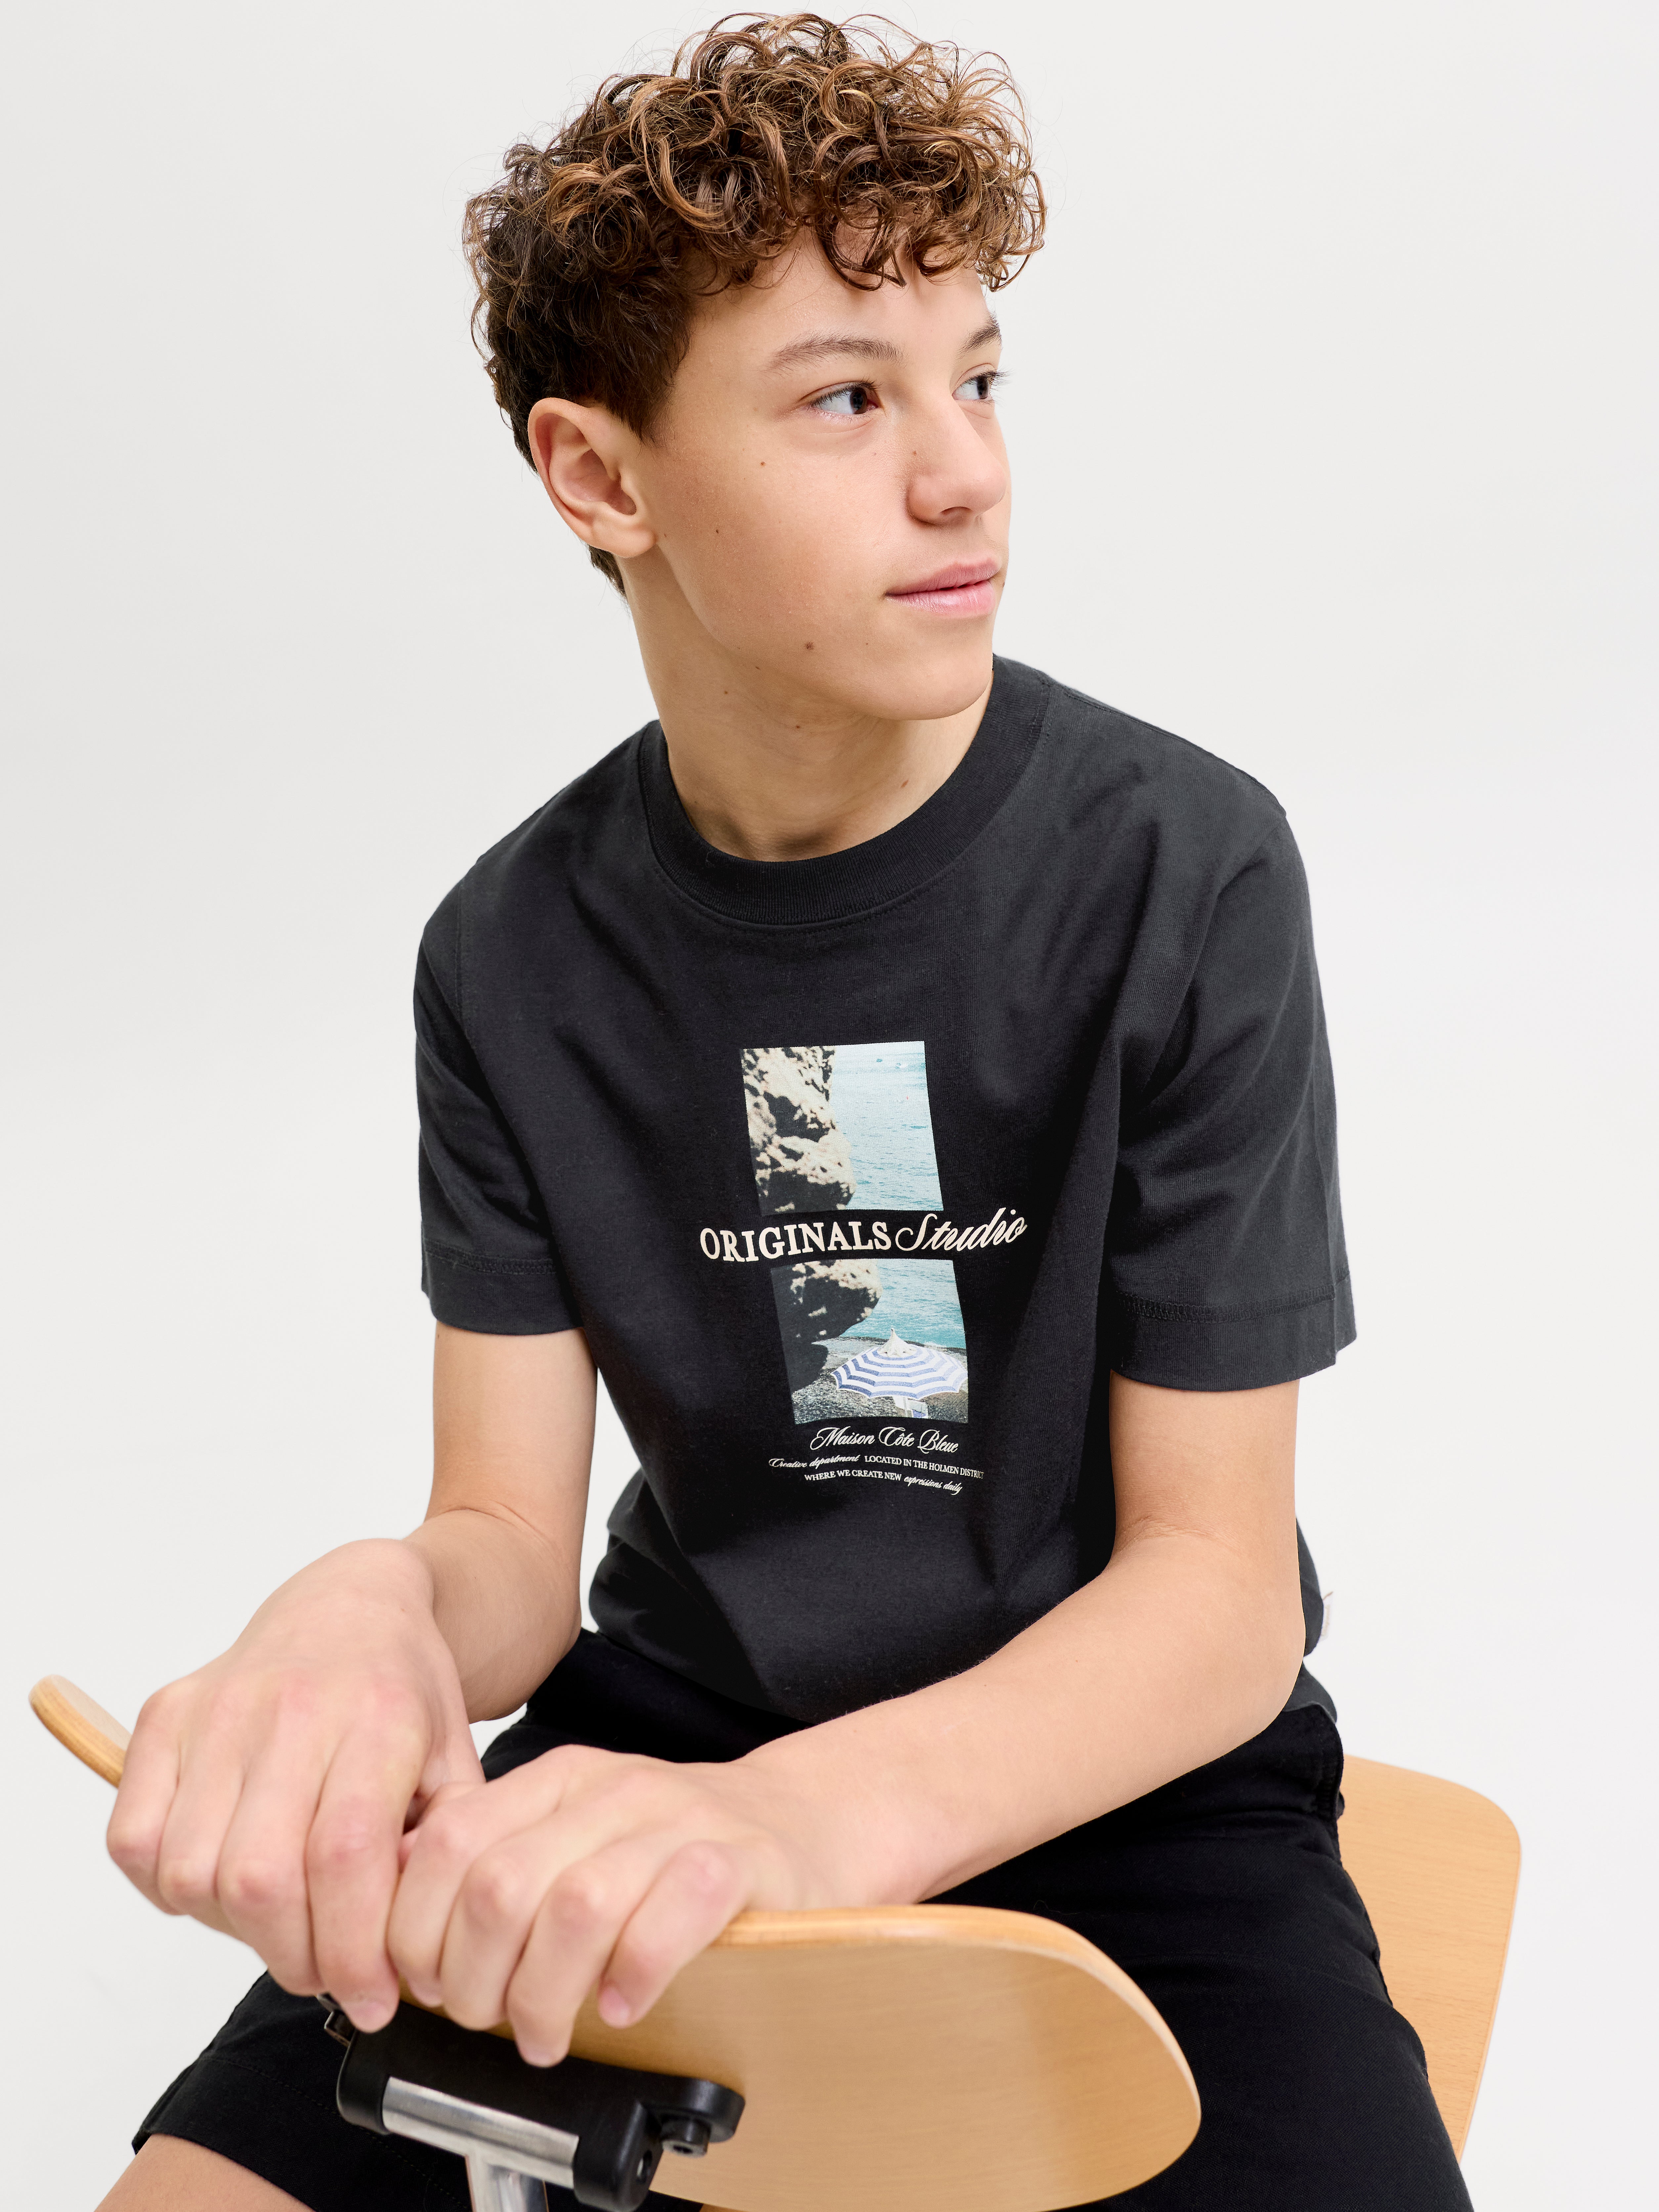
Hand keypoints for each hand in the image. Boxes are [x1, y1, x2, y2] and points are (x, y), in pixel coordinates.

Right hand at [106, 1540, 482, 2030]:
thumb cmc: (405, 1691)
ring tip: (280, 1918)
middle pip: (262, 1879)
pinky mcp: (164, 1716)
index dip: (355, 1949)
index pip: (346, 1858)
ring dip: (233, 1929)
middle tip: (326, 1969)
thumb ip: (445, 1851)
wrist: (353, 1602)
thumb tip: (412, 1948)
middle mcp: (291, 1710)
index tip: (374, 1996)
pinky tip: (220, 1877)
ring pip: (192, 1872)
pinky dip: (168, 1885)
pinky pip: (133, 1839)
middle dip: (295, 1955)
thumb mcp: (457, 1761)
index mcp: (378, 1718)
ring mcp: (217, 1711)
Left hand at [387, 1746, 845, 2063]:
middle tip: (487, 2019)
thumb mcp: (574, 1833)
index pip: (449, 1840)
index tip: (426, 1981)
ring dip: (544, 1992)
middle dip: (474, 1978)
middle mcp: (614, 1789)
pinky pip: (674, 1911)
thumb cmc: (672, 1849)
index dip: (418, 1926)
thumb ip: (498, 1858)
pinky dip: (636, 1971)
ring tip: (545, 2032)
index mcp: (560, 1779)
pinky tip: (623, 2002)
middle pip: (501, 1884)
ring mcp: (681, 1820)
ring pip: (576, 1904)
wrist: (800, 1820)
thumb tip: (401, 1922)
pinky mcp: (741, 1862)